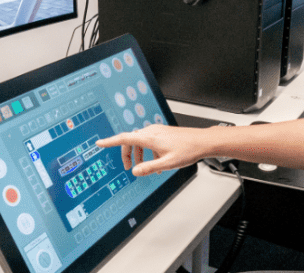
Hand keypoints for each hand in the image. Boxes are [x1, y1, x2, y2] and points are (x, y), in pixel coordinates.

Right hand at [96, 124, 213, 176]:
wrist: (203, 141)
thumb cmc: (188, 150)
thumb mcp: (167, 163)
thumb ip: (149, 168)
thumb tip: (136, 172)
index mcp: (150, 137)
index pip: (124, 138)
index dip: (110, 141)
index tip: (100, 143)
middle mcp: (152, 132)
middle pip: (131, 141)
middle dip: (128, 154)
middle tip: (129, 168)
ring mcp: (158, 132)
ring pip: (140, 142)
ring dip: (139, 155)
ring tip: (146, 169)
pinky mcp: (163, 134)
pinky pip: (150, 142)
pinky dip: (149, 153)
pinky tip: (157, 164)